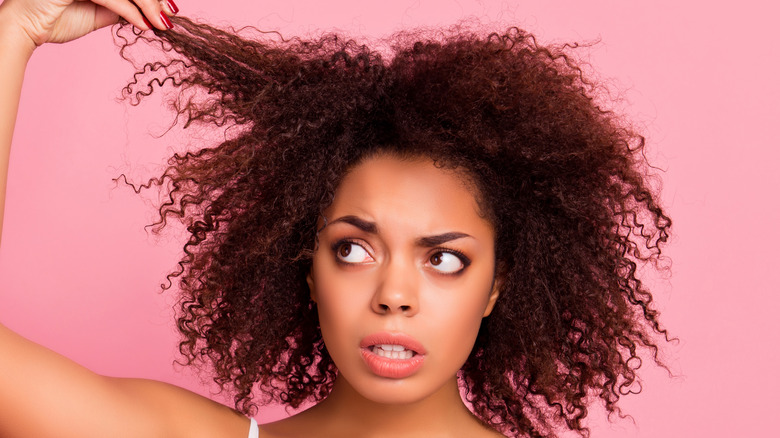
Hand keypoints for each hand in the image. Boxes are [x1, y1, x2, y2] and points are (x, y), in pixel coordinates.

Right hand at [0, 0, 176, 48]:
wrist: (25, 29)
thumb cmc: (56, 20)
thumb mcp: (97, 14)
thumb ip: (121, 8)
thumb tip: (148, 12)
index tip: (169, 8)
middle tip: (169, 16)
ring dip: (148, 5)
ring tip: (161, 23)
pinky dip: (131, 11)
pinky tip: (145, 25)